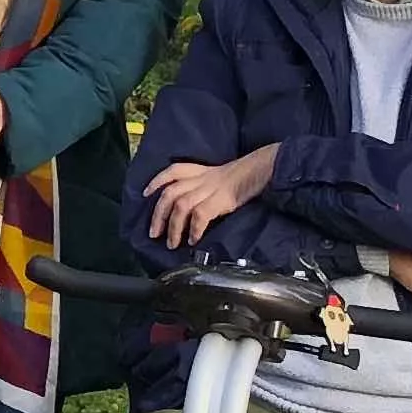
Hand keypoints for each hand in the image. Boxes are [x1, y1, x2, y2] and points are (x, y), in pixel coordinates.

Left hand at [139, 145, 276, 250]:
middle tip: (153, 234)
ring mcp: (211, 188)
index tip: (145, 194)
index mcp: (202, 171)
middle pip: (171, 193)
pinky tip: (193, 240)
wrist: (265, 169)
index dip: (157, 181)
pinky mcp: (222, 199)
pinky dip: (194, 230)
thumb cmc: (246, 177)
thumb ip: (206, 187)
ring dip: (173, 228)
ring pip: (181, 206)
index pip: (173, 171)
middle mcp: (202, 178)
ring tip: (171, 243)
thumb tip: (192, 210)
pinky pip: (200, 215)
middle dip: (158, 215)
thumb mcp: (222, 177)